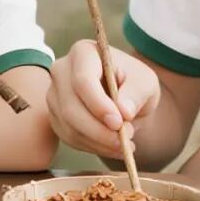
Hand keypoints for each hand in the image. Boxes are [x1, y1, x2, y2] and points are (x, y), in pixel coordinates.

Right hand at [46, 39, 160, 156]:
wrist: (124, 95)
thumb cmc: (134, 82)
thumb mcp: (145, 82)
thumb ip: (136, 94)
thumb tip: (123, 111)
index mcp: (83, 52)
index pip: (82, 80)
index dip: (99, 105)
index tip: (119, 123)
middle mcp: (62, 71)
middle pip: (71, 107)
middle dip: (99, 131)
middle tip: (126, 140)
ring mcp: (54, 94)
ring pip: (69, 127)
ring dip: (99, 142)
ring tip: (124, 144)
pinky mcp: (55, 115)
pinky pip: (69, 138)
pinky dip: (92, 147)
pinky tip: (111, 146)